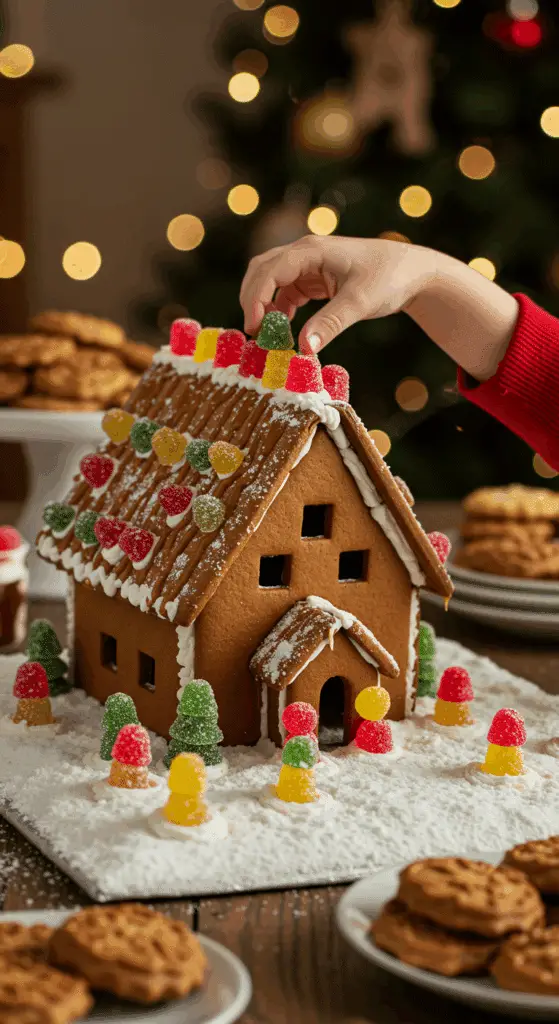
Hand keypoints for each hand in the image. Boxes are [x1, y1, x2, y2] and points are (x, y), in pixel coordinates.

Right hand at [240, 235, 518, 379]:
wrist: (413, 272)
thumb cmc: (389, 279)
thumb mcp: (359, 303)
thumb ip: (329, 324)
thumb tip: (303, 349)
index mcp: (311, 250)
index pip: (269, 270)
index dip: (256, 298)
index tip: (255, 328)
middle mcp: (305, 253)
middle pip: (262, 271)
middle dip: (253, 301)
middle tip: (256, 334)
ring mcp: (308, 265)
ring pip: (270, 282)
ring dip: (265, 306)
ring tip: (269, 336)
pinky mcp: (314, 279)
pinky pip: (286, 293)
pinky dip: (280, 310)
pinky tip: (287, 330)